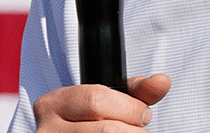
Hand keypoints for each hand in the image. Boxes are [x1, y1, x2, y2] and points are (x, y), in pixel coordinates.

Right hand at [33, 74, 171, 130]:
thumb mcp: (109, 100)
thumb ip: (137, 90)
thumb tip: (162, 81)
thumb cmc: (92, 120)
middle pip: (106, 130)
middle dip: (132, 129)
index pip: (97, 100)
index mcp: (53, 104)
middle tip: (139, 129)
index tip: (143, 113)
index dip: (129, 108)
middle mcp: (47, 130)